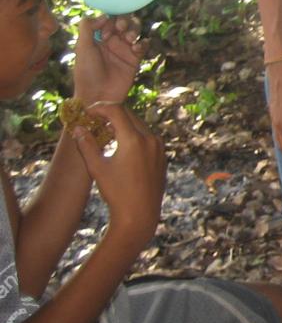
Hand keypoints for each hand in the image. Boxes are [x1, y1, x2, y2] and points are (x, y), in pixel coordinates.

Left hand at [72, 15, 143, 104]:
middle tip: (122, 29)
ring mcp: (124, 49)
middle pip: (124, 21)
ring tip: (130, 39)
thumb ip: (88, 27)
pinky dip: (142, 43)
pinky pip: (143, 45)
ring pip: (135, 30)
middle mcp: (111, 41)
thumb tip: (104, 15)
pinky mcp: (135, 59)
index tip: (107, 31)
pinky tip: (136, 49)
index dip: (110, 20)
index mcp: (97, 36)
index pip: (108, 19)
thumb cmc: (86, 72)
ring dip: (134, 30)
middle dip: (125, 21)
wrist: (98, 95)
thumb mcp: (82, 47)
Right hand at [72, 102, 164, 248]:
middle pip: (128, 115)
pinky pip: (146, 136)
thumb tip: (77, 128)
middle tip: (93, 121)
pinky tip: (119, 144)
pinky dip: (132, 134)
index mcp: (134, 140)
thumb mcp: (97, 167)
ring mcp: (159, 147)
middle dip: (110, 115)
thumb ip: (86, 145)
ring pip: (138, 125)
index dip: (100, 108)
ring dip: (121, 124)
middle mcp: (150, 139)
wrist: (140, 214)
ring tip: (104, 132)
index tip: (87, 113)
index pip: (116, 111)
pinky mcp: (162, 155)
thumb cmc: (116, 192)